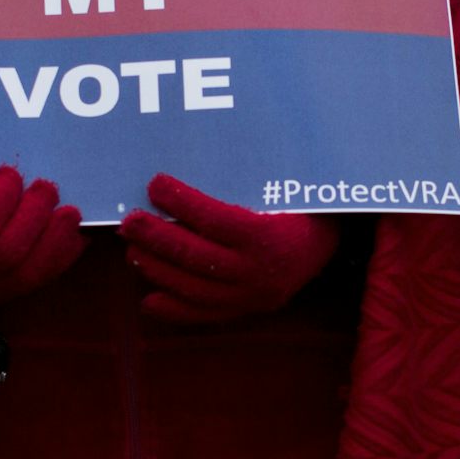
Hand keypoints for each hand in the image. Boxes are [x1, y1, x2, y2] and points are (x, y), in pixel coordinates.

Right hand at [0, 166, 82, 307]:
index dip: (2, 198)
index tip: (10, 173)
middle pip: (7, 253)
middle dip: (35, 216)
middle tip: (47, 187)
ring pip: (28, 274)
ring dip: (55, 239)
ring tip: (70, 212)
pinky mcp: (1, 297)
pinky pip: (37, 282)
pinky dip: (61, 257)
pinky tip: (74, 235)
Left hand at [119, 174, 342, 324]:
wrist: (330, 244)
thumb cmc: (302, 204)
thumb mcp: (285, 184)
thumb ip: (247, 172)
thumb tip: (204, 143)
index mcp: (271, 238)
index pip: (215, 220)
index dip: (181, 202)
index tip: (155, 184)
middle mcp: (260, 273)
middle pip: (196, 256)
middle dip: (156, 237)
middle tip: (129, 221)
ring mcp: (252, 297)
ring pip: (194, 288)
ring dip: (157, 270)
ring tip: (133, 250)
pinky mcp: (247, 310)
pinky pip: (205, 315)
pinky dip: (174, 310)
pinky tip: (148, 299)